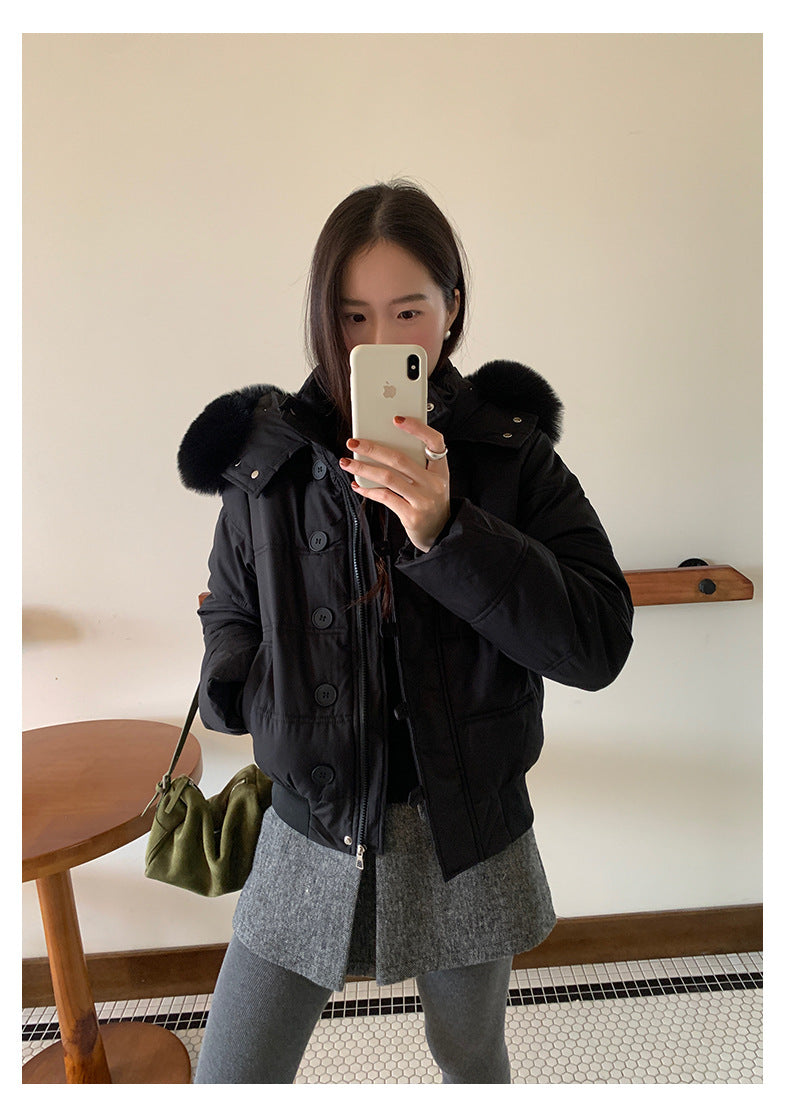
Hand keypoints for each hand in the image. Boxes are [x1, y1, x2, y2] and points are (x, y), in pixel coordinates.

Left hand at [339, 415, 449, 552]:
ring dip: (363, 468)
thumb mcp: (431, 480)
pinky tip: (357, 484)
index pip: (435, 441)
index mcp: (441, 470)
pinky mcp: (412, 516)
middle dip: (372, 448)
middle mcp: (435, 483)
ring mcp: (424, 500)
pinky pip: (385, 497)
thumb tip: (380, 446)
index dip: (417, 428)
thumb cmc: (430, 501)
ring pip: (388, 477)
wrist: (440, 532)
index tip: (396, 418)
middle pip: (400, 459)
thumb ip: (415, 464)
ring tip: (347, 462)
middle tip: (353, 442)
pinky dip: (368, 489)